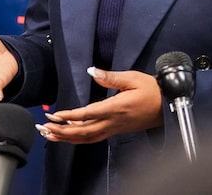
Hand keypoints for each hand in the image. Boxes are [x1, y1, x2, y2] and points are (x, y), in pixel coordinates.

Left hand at [35, 67, 162, 143]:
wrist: (168, 105)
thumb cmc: (151, 89)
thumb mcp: (133, 78)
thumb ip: (111, 77)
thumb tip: (91, 71)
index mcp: (116, 107)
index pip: (88, 114)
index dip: (70, 116)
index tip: (55, 115)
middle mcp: (113, 121)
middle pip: (83, 132)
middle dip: (62, 132)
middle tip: (43, 129)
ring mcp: (114, 128)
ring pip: (87, 138)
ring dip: (67, 138)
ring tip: (49, 135)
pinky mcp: (116, 130)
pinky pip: (94, 138)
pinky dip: (79, 139)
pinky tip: (69, 136)